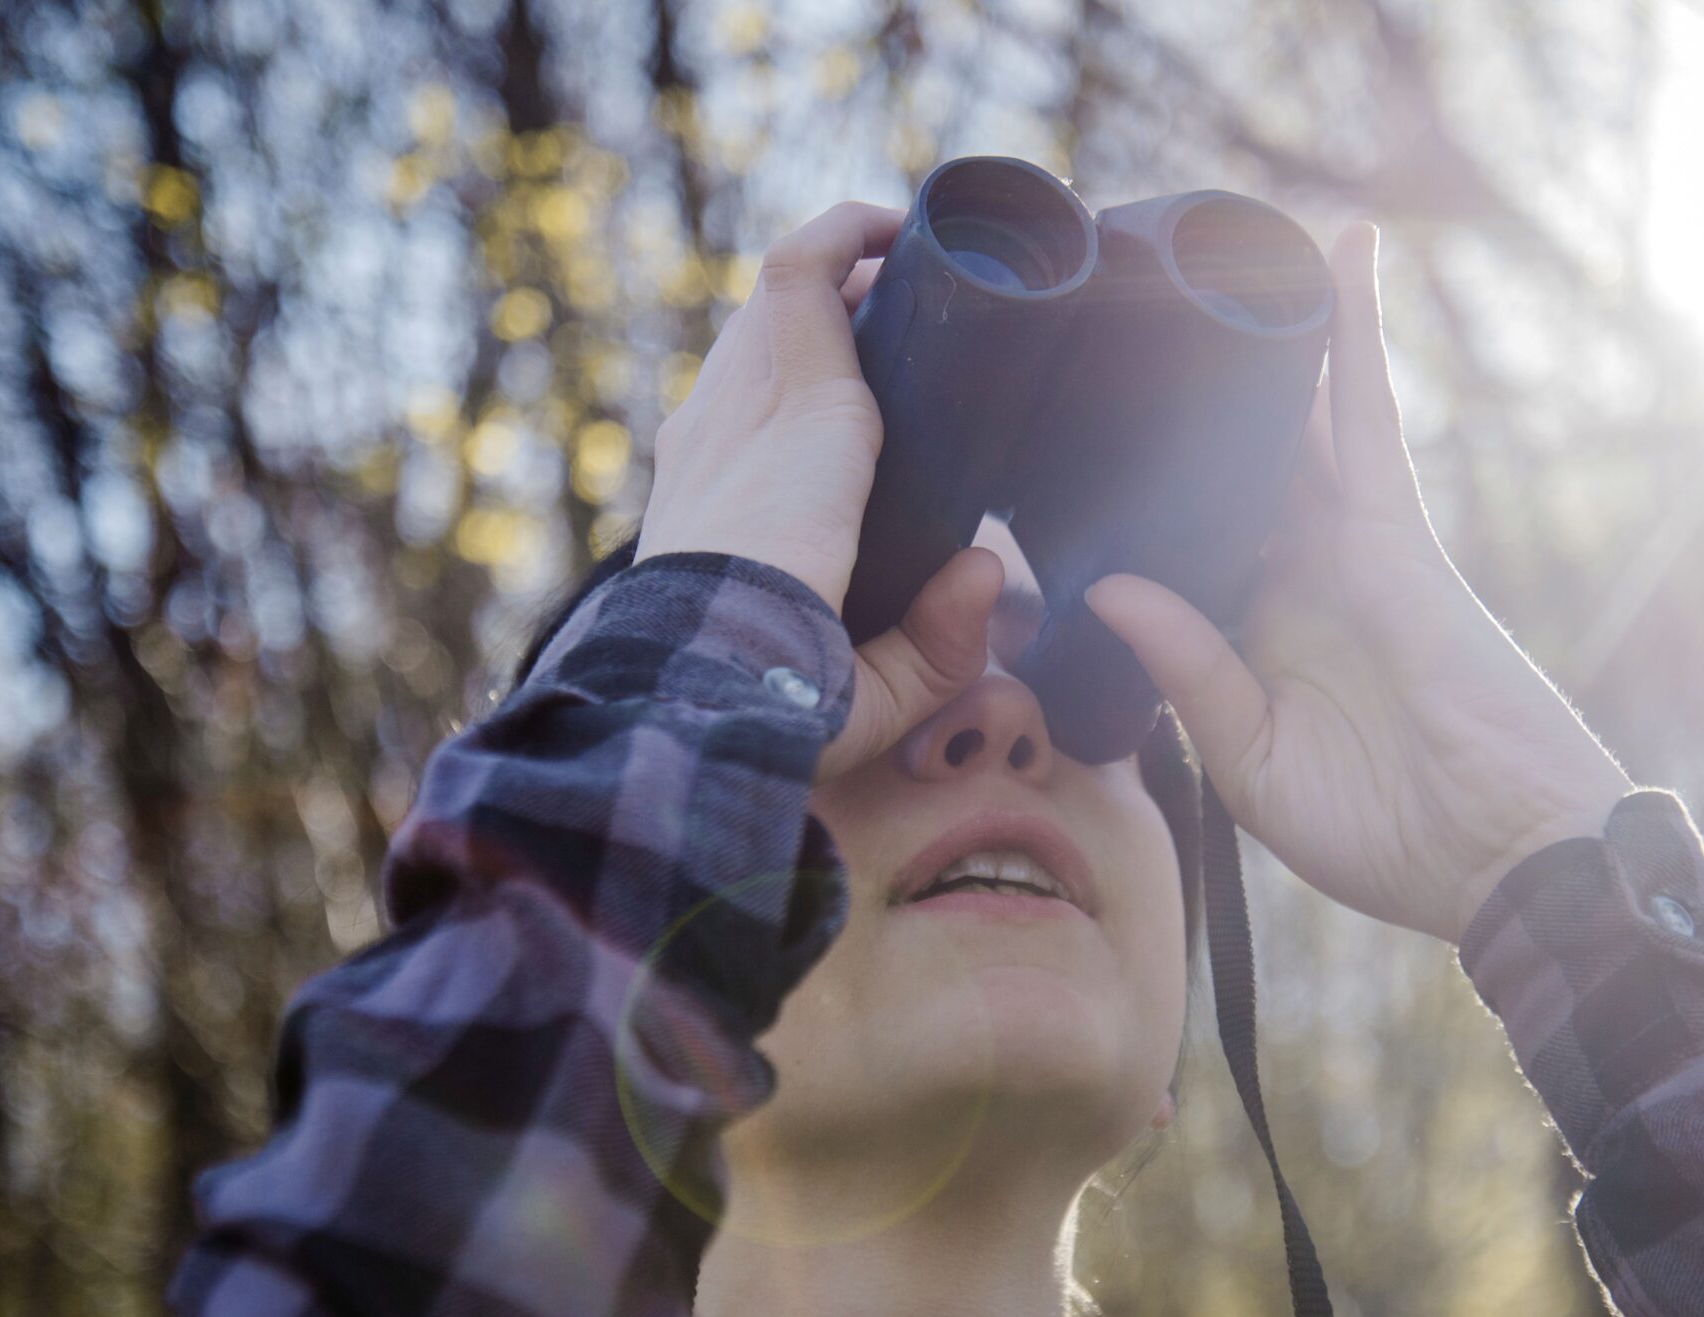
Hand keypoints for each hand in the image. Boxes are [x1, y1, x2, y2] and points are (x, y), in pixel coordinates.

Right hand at [636, 201, 1003, 781]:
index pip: (748, 427)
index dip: (804, 402)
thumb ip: (935, 640)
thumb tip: (989, 572)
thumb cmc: (772, 702)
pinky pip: (804, 267)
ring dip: (849, 271)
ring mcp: (746, 402)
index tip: (878, 402)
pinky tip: (900, 227)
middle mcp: (716, 440)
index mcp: (714, 512)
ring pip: (785, 300)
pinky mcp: (792, 383)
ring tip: (916, 267)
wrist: (720, 676)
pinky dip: (850, 233)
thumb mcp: (872, 686)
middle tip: (917, 332)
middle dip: (838, 327)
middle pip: (765, 349)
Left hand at [1086, 223, 1629, 944]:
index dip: (1134, 491)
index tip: (1060, 441)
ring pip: (1296, 418)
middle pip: (1230, 462)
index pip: (1185, 542)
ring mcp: (1349, 548)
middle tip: (1124, 314)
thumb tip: (1110, 584)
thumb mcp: (1252, 765)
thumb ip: (1189, 673)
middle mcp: (1298, 577)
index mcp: (1257, 639)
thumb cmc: (1389, 835)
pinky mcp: (1396, 534)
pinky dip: (1356, 336)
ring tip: (1220, 249)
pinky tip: (1337, 255)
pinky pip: (1369, 416)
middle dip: (1186, 397)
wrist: (1506, 864)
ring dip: (1267, 337)